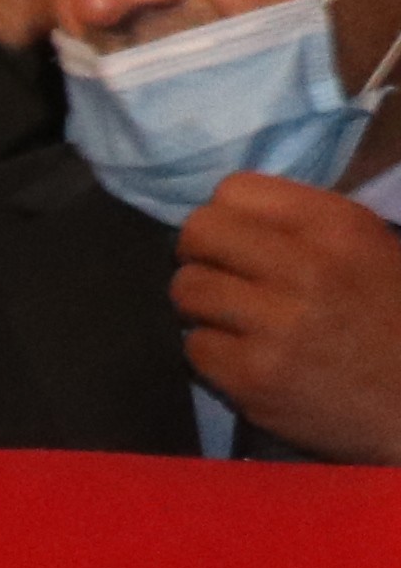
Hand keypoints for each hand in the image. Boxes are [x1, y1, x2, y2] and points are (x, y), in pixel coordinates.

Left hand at [178, 172, 400, 458]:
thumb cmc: (394, 320)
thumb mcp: (368, 250)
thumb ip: (300, 227)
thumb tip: (225, 215)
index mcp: (337, 226)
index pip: (234, 190)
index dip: (228, 216)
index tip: (238, 240)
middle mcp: (306, 267)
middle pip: (198, 233)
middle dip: (201, 254)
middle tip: (221, 277)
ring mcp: (276, 325)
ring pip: (187, 289)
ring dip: (202, 305)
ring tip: (233, 320)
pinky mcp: (253, 377)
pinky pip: (194, 347)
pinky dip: (211, 353)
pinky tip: (245, 358)